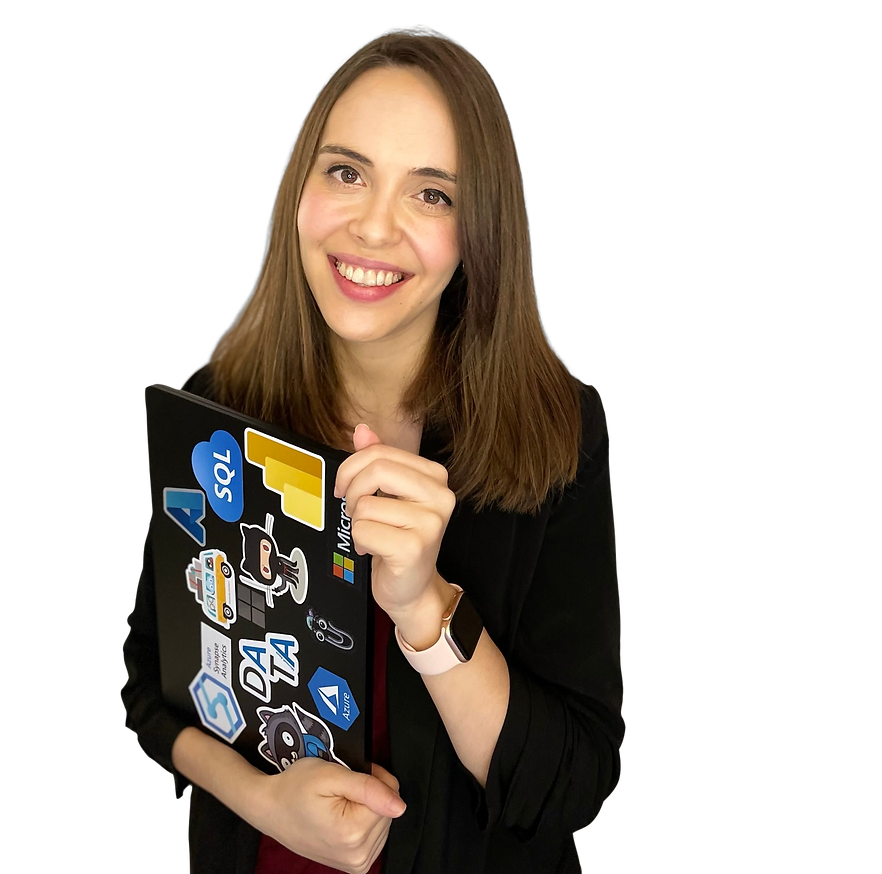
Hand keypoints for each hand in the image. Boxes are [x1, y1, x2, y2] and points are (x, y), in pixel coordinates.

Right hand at [257, 758, 404, 873]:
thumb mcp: (331, 775)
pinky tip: (342, 815)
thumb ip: (368, 788)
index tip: (350, 775)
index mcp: (352, 834)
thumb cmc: (295, 789)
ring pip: (383, 822)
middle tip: (341, 788)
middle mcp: (357, 856)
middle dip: (369, 793)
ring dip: (366, 807)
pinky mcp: (354, 864)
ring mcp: (356, 864)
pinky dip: (363, 820)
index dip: (373, 778)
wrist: (270, 809)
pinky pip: (375, 834)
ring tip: (338, 802)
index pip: (389, 796)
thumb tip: (399, 806)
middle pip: (387, 811)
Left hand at [335, 424, 455, 616]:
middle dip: (352, 491)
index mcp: (435, 476)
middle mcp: (440, 496)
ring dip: (357, 523)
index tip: (345, 487)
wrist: (413, 589)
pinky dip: (360, 542)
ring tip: (372, 535)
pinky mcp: (414, 548)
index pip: (382, 452)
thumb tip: (362, 431)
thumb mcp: (389, 495)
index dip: (352, 467)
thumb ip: (377, 461)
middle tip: (353, 510)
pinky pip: (363, 530)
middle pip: (376, 470)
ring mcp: (430, 523)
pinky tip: (375, 551)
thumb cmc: (399, 540)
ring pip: (365, 504)